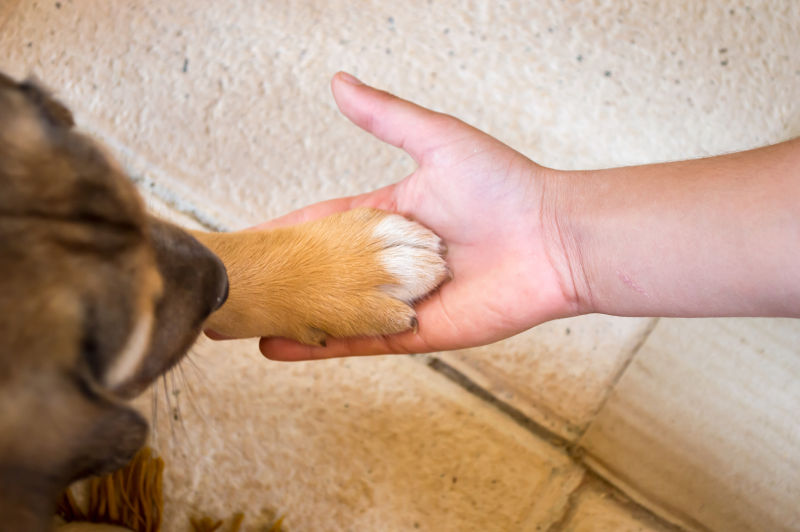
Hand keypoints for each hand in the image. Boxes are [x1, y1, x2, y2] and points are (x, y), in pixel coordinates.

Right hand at [256, 72, 577, 359]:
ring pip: (332, 310)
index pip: (324, 224)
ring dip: (288, 315)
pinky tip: (276, 346)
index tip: (249, 238)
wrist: (555, 239)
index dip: (285, 230)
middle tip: (232, 284)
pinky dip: (317, 345)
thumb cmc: (506, 186)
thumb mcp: (437, 140)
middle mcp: (391, 260)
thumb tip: (338, 82)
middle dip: (280, 277)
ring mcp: (399, 299)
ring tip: (239, 320)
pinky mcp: (414, 332)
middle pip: (322, 271)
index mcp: (391, 216)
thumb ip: (386, 117)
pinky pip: (358, 340)